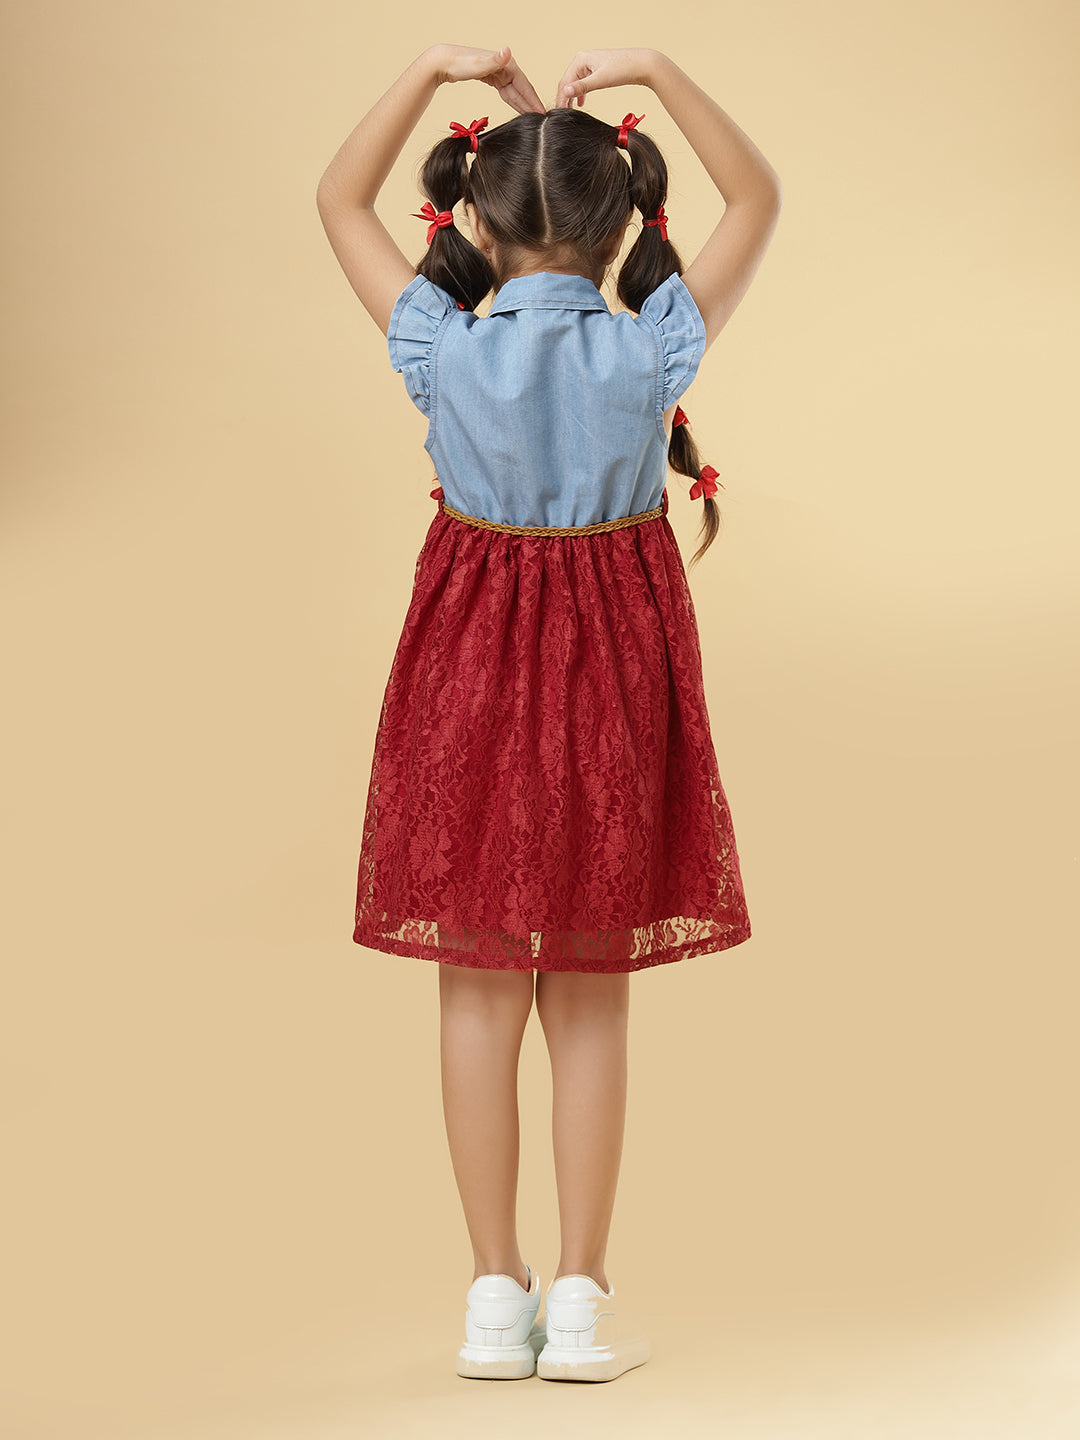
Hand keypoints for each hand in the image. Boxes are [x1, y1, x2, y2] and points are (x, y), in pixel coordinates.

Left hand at [429, 44, 544, 114]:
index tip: (542, 113)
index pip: (525, 85)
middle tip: (541, 121)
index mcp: (506, 63)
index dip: (533, 100)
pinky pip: (506, 91)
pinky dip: (512, 100)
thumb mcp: (479, 64)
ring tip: (532, 118)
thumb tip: (507, 51)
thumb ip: (495, 60)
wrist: (443, 62)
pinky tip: (517, 108)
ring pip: (514, 91)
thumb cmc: (459, 63)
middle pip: (522, 89)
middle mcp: (505, 66)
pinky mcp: (491, 77)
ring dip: (523, 104)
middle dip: (531, 105)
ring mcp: (498, 72)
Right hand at [553, 48, 658, 108]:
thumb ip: (582, 87)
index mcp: (580, 59)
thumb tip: (565, 92)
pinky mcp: (597, 70)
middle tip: (562, 114)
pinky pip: (584, 83)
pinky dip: (581, 93)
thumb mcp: (600, 80)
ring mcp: (590, 64)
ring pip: (575, 83)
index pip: (565, 82)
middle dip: (565, 98)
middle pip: (568, 82)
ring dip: (572, 97)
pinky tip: (582, 103)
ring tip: (570, 111)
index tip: (559, 113)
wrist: (642, 65)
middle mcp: (583, 59)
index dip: (561, 98)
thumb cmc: (623, 69)